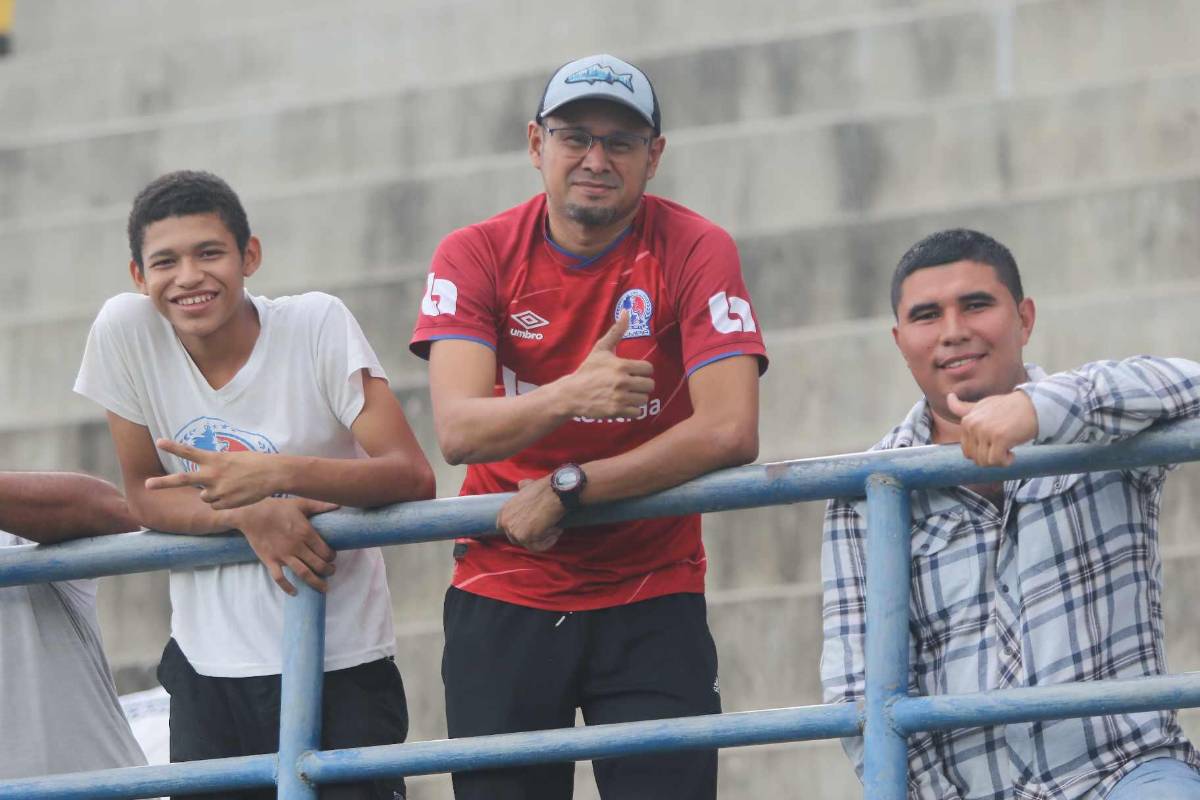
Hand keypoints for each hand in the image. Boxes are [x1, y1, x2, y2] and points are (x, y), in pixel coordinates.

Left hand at [147, 439, 286, 508]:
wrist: (272, 474)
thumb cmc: (255, 464)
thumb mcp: (233, 459)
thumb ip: (215, 468)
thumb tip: (203, 486)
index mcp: (215, 460)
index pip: (189, 452)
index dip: (173, 447)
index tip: (159, 442)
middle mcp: (213, 475)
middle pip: (183, 479)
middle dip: (163, 482)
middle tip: (147, 484)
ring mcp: (218, 490)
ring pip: (204, 497)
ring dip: (212, 494)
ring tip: (231, 487)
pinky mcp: (225, 503)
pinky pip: (216, 505)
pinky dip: (223, 502)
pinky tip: (236, 494)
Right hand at [227, 497, 338, 594]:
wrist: (250, 513)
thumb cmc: (277, 507)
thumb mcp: (301, 503)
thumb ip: (320, 505)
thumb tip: (339, 505)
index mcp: (306, 532)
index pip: (325, 551)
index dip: (332, 557)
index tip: (332, 558)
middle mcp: (296, 546)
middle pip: (318, 564)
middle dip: (328, 570)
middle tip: (331, 571)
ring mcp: (283, 555)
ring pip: (303, 573)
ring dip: (316, 582)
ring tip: (323, 587)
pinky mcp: (269, 560)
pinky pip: (279, 578)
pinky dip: (287, 587)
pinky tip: (295, 593)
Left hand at [496, 478, 564, 551]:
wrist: (553, 492)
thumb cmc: (544, 488)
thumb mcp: (527, 486)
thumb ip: (522, 488)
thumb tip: (521, 484)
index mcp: (504, 511)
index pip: (505, 528)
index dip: (519, 529)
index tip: (532, 528)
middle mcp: (505, 522)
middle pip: (517, 539)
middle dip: (531, 536)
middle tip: (546, 529)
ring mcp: (514, 531)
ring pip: (529, 544)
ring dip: (543, 538)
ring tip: (554, 527)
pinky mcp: (525, 538)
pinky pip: (538, 547)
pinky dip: (549, 541)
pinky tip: (556, 530)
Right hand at [558, 313, 653, 419]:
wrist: (572, 394)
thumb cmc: (588, 370)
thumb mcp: (601, 349)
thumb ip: (617, 331)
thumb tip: (626, 311)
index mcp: (621, 365)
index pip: (649, 369)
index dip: (642, 371)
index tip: (633, 372)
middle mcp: (622, 382)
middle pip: (649, 385)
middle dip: (641, 385)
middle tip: (631, 384)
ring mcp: (620, 398)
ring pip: (644, 399)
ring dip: (637, 398)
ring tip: (626, 394)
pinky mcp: (616, 411)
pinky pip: (637, 413)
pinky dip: (632, 410)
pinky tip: (623, 404)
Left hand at [947, 391, 1037, 466]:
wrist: (1032, 405)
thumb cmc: (1008, 407)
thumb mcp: (982, 405)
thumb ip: (963, 408)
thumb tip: (949, 397)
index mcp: (967, 421)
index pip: (967, 451)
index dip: (982, 452)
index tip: (994, 445)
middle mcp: (973, 425)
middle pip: (975, 458)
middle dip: (989, 458)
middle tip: (1002, 449)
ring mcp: (986, 431)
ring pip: (985, 462)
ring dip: (998, 461)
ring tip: (1008, 450)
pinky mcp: (1000, 438)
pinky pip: (996, 461)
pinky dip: (1006, 462)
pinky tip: (1013, 454)